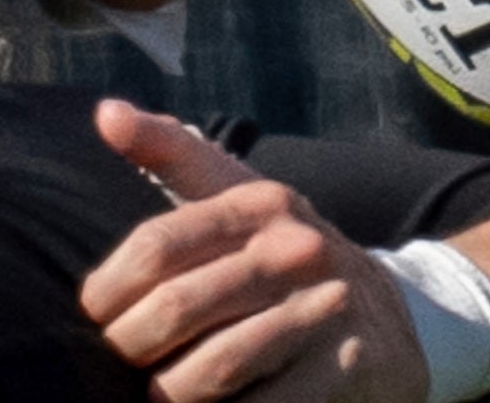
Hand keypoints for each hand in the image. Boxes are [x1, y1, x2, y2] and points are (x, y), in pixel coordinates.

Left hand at [85, 103, 426, 402]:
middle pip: (176, 308)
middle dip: (129, 346)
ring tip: (158, 394)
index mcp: (259, 204)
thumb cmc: (286, 257)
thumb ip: (172, 154)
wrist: (394, 319)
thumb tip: (105, 113)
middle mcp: (294, 250)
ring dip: (170, 392)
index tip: (94, 315)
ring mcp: (324, 311)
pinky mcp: (345, 369)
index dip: (109, 288)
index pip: (158, 245)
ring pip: (211, 368)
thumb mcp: (240, 195)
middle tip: (120, 362)